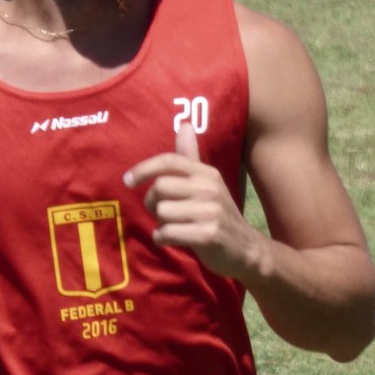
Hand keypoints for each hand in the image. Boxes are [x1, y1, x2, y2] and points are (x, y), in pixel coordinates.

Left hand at [124, 126, 262, 281]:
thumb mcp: (207, 184)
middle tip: (161, 213)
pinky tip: (173, 240)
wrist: (246, 249)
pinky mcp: (208, 234)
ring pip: (162, 212)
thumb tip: (184, 125)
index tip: (128, 181)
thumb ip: (191, 157)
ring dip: (160, 224)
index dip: (144, 168)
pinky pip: (167, 233)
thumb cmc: (218, 214)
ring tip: (174, 228)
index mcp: (207, 173)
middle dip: (152, 203)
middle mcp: (210, 188)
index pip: (169, 160)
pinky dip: (162, 239)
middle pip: (159, 187)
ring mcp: (210, 211)